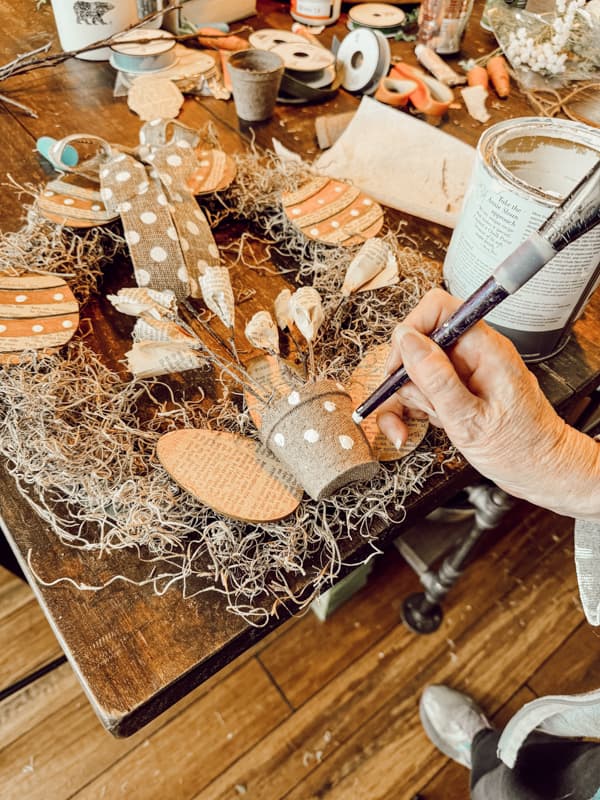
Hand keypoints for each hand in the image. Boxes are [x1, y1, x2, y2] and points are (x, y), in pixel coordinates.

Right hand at [376, 289, 599, 519]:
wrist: (542, 470)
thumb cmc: (520, 449)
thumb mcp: (469, 419)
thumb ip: (435, 377)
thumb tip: (407, 340)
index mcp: (484, 348)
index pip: (438, 309)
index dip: (411, 332)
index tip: (399, 367)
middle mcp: (475, 352)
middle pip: (421, 341)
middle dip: (408, 375)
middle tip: (421, 404)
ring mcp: (466, 369)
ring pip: (418, 367)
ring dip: (414, 397)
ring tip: (430, 421)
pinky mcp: (460, 385)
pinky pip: (426, 385)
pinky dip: (420, 406)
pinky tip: (429, 424)